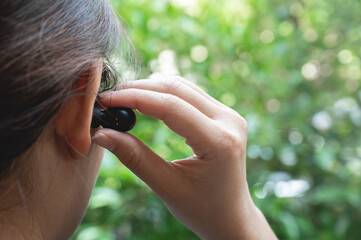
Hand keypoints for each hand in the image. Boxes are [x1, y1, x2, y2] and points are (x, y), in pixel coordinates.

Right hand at [92, 77, 276, 238]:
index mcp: (220, 142)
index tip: (106, 99)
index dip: (135, 98)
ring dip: (152, 87)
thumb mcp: (167, 186)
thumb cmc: (202, 209)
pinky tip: (147, 100)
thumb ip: (135, 157)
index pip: (171, 107)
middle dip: (140, 89)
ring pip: (184, 87)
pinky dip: (166, 93)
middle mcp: (230, 122)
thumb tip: (102, 133)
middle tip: (110, 97)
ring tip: (123, 97)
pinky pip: (192, 94)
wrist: (231, 216)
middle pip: (177, 89)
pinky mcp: (225, 115)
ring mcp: (230, 116)